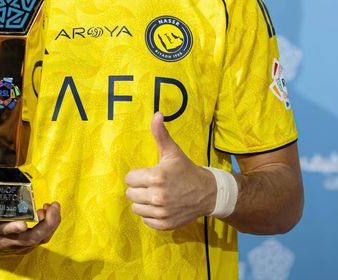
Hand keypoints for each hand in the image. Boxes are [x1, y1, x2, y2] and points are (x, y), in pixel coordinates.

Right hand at [0, 185, 60, 261]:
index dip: (11, 228)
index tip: (23, 224)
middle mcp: (0, 243)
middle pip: (26, 240)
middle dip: (44, 225)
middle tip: (52, 208)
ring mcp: (11, 248)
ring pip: (34, 242)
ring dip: (48, 225)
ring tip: (53, 208)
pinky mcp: (18, 249)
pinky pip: (36, 242)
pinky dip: (46, 229)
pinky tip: (48, 215)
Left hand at [124, 112, 217, 229]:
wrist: (207, 193)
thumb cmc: (186, 170)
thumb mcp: (173, 152)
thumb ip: (160, 134)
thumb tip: (157, 114)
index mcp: (156, 177)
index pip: (129, 179)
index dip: (138, 175)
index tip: (149, 174)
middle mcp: (157, 196)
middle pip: (130, 194)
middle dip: (139, 188)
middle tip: (152, 185)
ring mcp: (161, 212)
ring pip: (136, 208)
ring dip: (143, 202)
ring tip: (156, 195)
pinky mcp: (165, 224)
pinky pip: (145, 220)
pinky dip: (150, 214)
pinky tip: (161, 206)